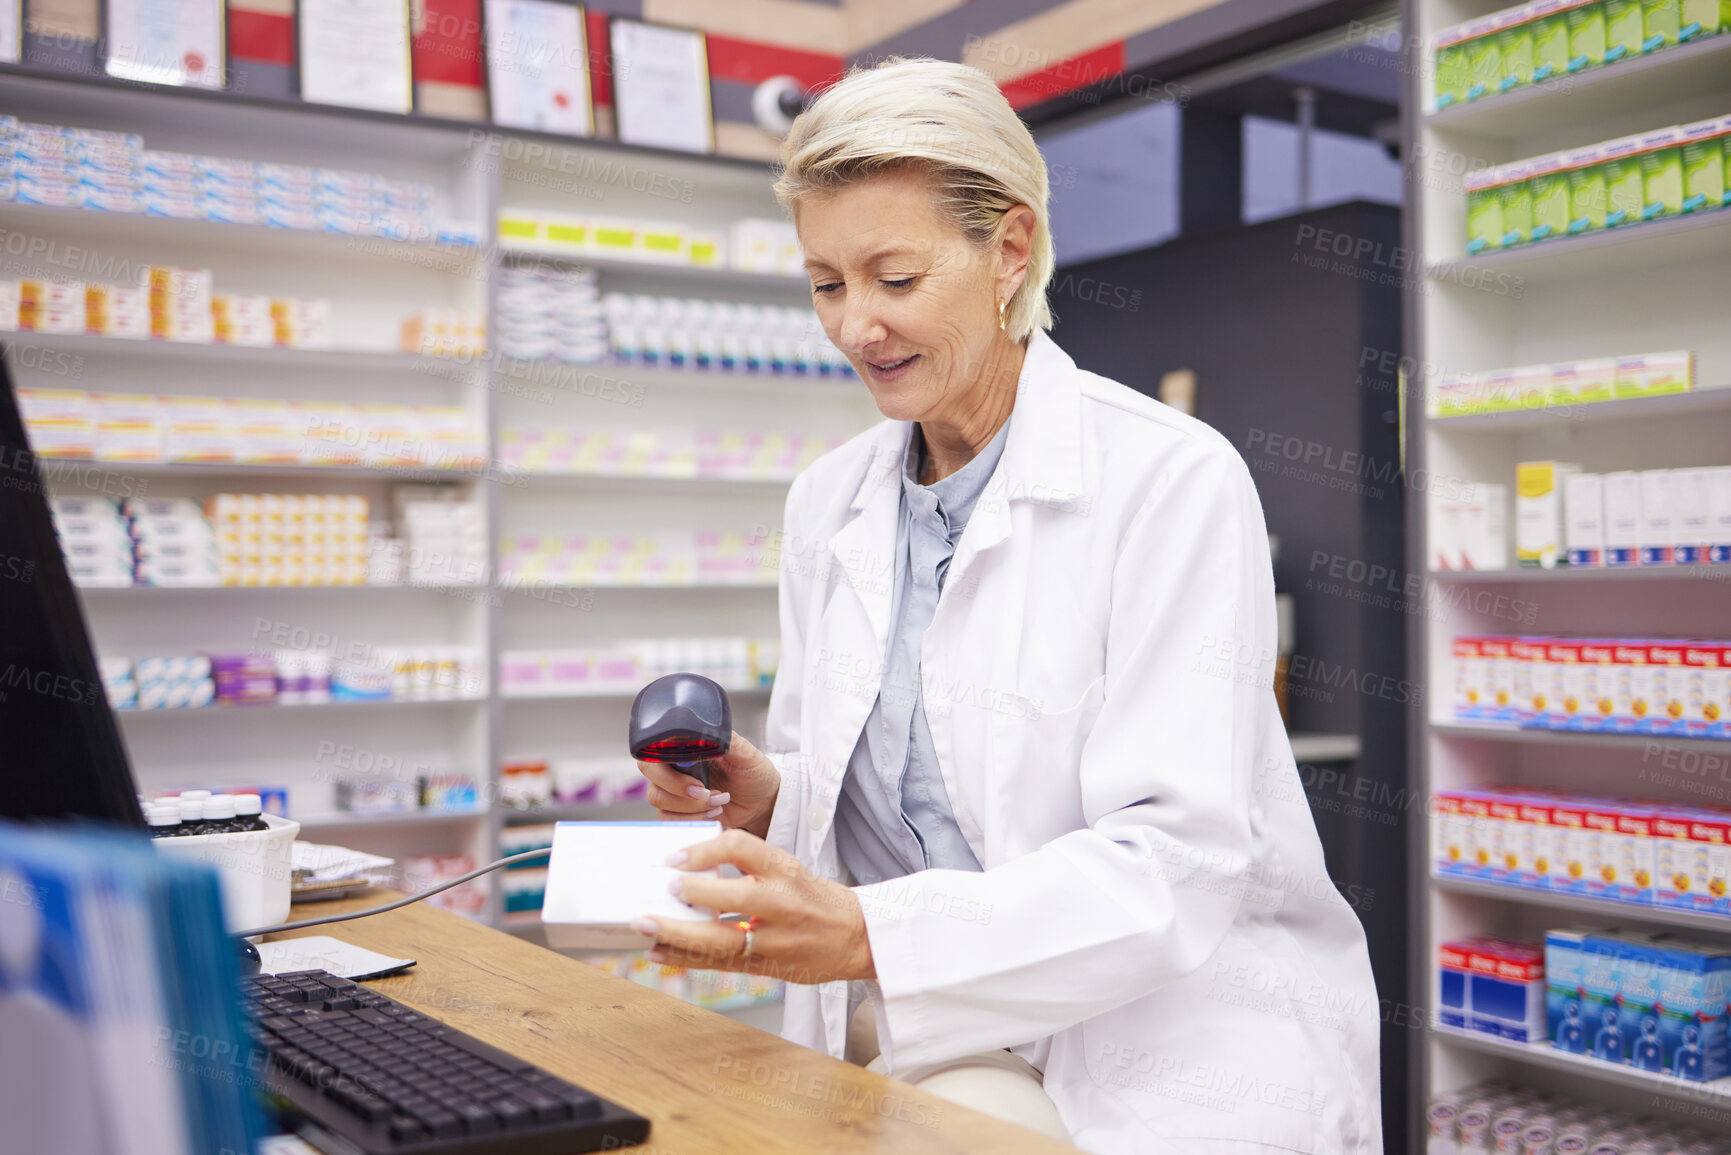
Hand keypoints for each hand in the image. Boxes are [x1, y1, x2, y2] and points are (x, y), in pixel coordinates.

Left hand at [630, 829, 874, 985]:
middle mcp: (782, 904)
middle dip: (693, 894)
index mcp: (786, 871)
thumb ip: (749, 866)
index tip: (676, 856)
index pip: (742, 848)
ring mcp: (775, 940)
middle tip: (663, 889)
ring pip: (721, 941)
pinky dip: (686, 959)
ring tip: (645, 926)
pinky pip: (721, 965)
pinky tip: (659, 953)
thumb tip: (693, 861)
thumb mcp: (789, 870)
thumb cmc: (817, 899)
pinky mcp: (767, 967)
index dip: (706, 850)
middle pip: (733, 897)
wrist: (858, 937)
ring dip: (678, 934)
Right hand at [637, 730, 779, 836]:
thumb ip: (726, 740)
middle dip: (678, 789)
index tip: (694, 777)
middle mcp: (676, 766)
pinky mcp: (678, 811)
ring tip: (718, 802)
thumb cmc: (754, 773)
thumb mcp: (746, 754)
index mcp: (686, 747)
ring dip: (690, 806)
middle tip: (706, 792)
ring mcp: (674, 790)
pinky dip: (693, 819)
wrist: (762, 803)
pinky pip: (668, 819)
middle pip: (652, 776)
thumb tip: (707, 731)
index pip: (656, 749)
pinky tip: (714, 812)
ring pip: (659, 800)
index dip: (668, 765)